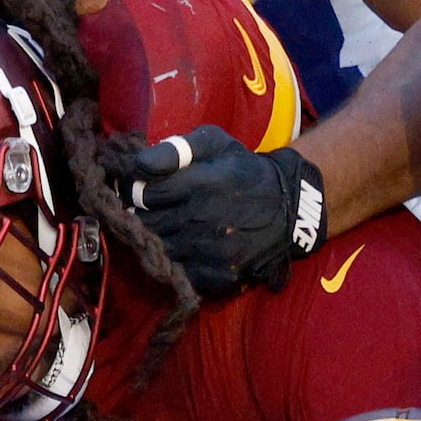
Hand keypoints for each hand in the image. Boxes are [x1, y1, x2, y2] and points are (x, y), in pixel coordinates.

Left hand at [120, 125, 325, 298]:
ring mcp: (211, 252)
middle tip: (143, 210)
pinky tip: (181, 247)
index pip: (145, 193)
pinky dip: (174, 261)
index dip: (134, 191)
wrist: (287, 209)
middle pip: (147, 224)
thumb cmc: (243, 171)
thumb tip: (139, 164)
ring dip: (154, 240)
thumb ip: (176, 149)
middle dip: (139, 216)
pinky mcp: (217, 276)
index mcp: (202, 183)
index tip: (134, 189)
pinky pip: (178, 272)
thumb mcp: (215, 144)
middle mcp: (204, 220)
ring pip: (159, 249)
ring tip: (162, 227)